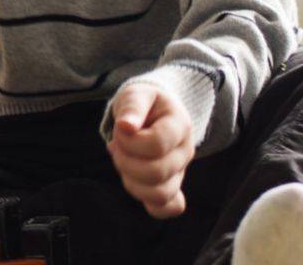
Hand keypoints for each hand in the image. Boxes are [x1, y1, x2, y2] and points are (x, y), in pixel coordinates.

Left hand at [107, 82, 195, 218]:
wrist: (155, 112)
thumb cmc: (144, 103)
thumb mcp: (136, 94)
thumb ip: (132, 106)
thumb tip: (126, 126)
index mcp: (180, 126)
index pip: (156, 144)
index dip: (129, 140)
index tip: (121, 128)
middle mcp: (185, 152)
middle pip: (157, 172)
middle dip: (125, 160)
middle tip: (117, 145)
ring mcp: (180, 172)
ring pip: (160, 194)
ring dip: (130, 180)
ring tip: (123, 161)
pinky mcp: (171, 186)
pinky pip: (168, 208)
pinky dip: (149, 202)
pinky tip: (134, 182)